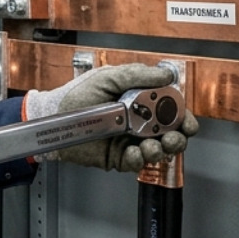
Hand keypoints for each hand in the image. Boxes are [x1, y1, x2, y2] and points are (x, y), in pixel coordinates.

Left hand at [21, 64, 197, 172]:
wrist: (53, 117)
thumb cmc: (76, 96)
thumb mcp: (107, 77)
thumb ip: (137, 75)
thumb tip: (166, 74)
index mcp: (140, 101)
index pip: (171, 110)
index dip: (182, 116)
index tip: (186, 121)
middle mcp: (138, 122)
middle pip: (171, 133)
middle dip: (178, 137)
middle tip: (173, 136)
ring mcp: (129, 141)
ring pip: (159, 150)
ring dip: (162, 149)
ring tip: (152, 145)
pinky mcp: (118, 158)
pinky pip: (137, 163)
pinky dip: (140, 159)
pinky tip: (135, 152)